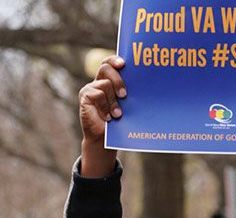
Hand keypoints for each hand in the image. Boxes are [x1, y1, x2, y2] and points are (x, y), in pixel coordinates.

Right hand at [78, 55, 125, 177]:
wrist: (105, 139)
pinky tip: (108, 117)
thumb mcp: (128, 105)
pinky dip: (105, 107)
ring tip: (118, 114)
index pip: (110, 62)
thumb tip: (150, 85)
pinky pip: (97, 95)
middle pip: (105, 68)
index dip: (115, 60)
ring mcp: (90, 88)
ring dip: (113, 100)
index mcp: (110, 79)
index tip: (124, 63)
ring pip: (104, 84)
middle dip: (117, 79)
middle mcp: (99, 81)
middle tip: (125, 95)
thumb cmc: (120, 120)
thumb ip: (131, 93)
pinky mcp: (84, 97)